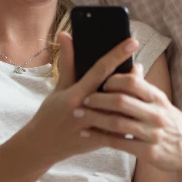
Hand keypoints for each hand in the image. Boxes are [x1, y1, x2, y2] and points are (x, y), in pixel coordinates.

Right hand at [19, 32, 139, 162]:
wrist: (42, 146)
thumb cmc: (49, 114)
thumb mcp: (58, 87)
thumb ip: (67, 62)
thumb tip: (65, 34)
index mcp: (75, 95)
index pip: (100, 70)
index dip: (117, 54)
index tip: (132, 42)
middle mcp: (86, 112)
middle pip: (118, 91)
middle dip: (132, 78)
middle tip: (138, 67)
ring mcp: (95, 128)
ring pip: (124, 111)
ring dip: (134, 96)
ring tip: (139, 85)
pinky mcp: (102, 140)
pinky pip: (123, 127)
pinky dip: (130, 116)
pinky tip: (136, 106)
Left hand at [77, 66, 181, 172]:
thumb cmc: (169, 122)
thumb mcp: (161, 103)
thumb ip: (145, 88)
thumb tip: (134, 65)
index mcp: (157, 98)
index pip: (132, 82)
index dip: (112, 80)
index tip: (98, 81)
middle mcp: (156, 114)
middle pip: (121, 101)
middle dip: (98, 99)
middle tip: (83, 99)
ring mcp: (152, 134)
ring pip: (117, 123)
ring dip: (94, 118)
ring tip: (78, 114)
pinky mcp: (148, 152)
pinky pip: (118, 143)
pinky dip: (99, 137)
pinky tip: (86, 133)